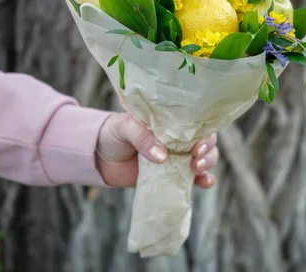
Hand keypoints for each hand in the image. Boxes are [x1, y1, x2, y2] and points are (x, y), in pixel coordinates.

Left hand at [96, 113, 218, 187]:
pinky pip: (193, 180)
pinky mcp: (171, 177)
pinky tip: (204, 183)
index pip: (196, 123)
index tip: (196, 145)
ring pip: (204, 159)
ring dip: (207, 164)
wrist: (98, 157)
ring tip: (196, 170)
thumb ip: (142, 138)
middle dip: (207, 151)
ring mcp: (177, 158)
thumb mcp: (125, 127)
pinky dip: (203, 181)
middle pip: (206, 142)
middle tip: (195, 159)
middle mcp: (178, 139)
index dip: (203, 133)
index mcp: (170, 121)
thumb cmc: (113, 133)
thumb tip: (162, 157)